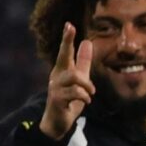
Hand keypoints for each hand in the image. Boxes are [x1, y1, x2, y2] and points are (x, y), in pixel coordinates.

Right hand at [39, 23, 95, 139]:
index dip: (67, 38)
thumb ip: (83, 62)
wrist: (59, 120)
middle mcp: (56, 76)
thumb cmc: (69, 98)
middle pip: (64, 57)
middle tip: (70, 28)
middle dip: (67, 43)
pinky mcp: (57, 99)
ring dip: (87, 85)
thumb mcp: (80, 78)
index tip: (69, 24)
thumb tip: (87, 42)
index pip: (64, 51)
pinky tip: (86, 101)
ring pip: (74, 77)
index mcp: (63, 70)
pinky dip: (84, 96)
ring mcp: (55, 87)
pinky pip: (75, 93)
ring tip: (90, 93)